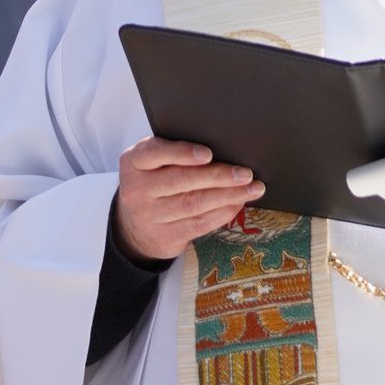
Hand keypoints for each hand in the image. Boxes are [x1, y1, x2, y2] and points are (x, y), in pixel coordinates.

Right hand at [115, 137, 264, 262]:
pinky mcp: (165, 236)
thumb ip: (173, 152)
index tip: (208, 154)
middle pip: (182, 181)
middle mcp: (137, 189)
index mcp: (134, 162)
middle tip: (245, 173)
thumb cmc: (152, 181)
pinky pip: (200, 224)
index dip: (183, 153)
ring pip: (194, 204)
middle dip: (219, 176)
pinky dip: (223, 212)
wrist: (133, 225)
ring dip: (228, 195)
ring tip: (251, 188)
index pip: (156, 153)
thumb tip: (221, 148)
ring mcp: (149, 216)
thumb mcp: (151, 162)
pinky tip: (238, 203)